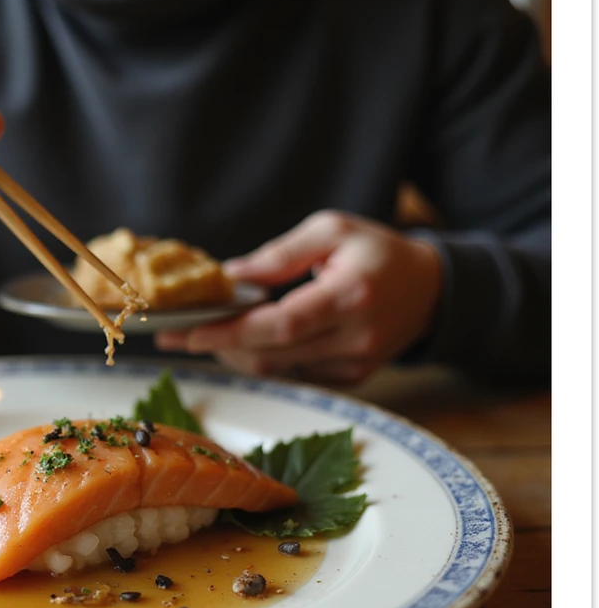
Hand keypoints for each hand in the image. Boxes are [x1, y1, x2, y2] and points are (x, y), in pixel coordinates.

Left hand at [155, 211, 442, 384]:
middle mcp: (356, 338)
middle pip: (272, 354)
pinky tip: (245, 339)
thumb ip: (279, 255)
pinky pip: (294, 373)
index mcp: (351, 295)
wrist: (432, 289)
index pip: (281, 325)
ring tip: (205, 332)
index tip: (188, 332)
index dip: (230, 332)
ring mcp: (356, 364)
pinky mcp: (352, 377)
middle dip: (218, 345)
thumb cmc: (377, 251)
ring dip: (235, 353)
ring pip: (278, 369)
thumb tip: (230, 278)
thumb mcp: (331, 230)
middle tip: (177, 334)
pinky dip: (263, 357)